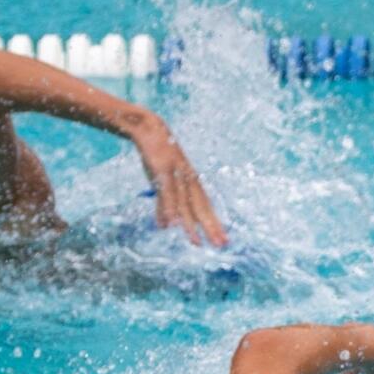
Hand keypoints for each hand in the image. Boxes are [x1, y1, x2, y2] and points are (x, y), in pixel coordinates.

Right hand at [130, 112, 227, 247]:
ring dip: (191, 225)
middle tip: (221, 245)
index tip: (224, 240)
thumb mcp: (162, 181)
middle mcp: (188, 180)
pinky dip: (170, 209)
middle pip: (201, 207)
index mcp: (191, 181)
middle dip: (211, 227)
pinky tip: (172, 224)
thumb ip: (165, 205)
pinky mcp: (163, 171)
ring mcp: (176, 176)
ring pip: (186, 204)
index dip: (214, 223)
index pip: (206, 206)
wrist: (150, 128)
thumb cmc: (158, 155)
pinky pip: (168, 193)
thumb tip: (166, 227)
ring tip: (196, 243)